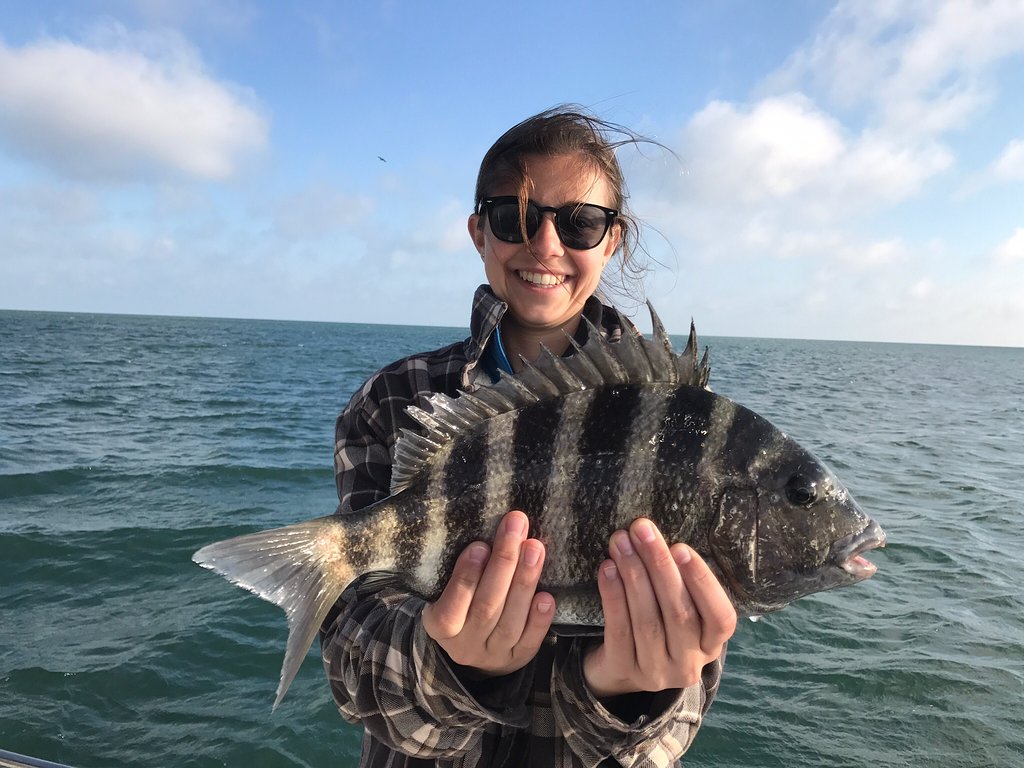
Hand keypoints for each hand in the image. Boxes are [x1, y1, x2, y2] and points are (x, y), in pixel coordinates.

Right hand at [420, 510, 554, 676]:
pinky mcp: (517, 659)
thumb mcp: (445, 591)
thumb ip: (460, 572)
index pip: (452, 605)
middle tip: (516, 527)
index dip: (466, 576)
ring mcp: (493, 655)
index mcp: (440, 627)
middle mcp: (465, 646)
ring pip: (510, 622)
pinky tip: (547, 596)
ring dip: (525, 582)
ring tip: (535, 548)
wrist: (472, 647)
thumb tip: (485, 537)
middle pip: (486, 606)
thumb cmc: (458, 604)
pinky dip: (539, 620)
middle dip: (504, 563)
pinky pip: (530, 642)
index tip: (480, 545)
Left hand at [582, 518, 736, 698]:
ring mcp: (656, 672)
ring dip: (633, 575)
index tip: (680, 547)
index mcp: (711, 645)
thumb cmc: (657, 623)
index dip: (702, 583)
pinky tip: (607, 569)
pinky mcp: (624, 670)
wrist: (618, 667)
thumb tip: (659, 537)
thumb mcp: (679, 609)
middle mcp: (689, 664)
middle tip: (641, 529)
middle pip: (679, 613)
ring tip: (621, 542)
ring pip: (647, 620)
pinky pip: (619, 630)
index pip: (721, 618)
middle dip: (659, 565)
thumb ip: (680, 583)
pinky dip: (613, 596)